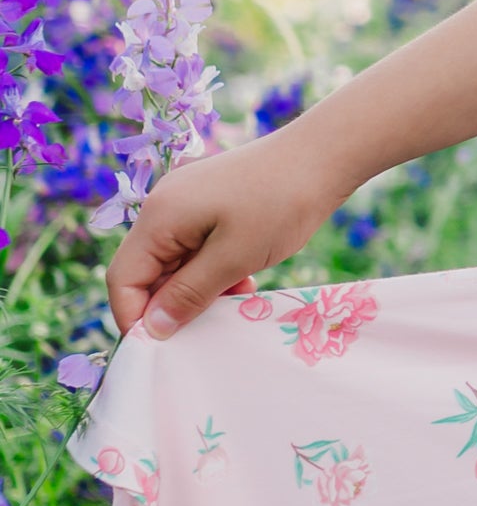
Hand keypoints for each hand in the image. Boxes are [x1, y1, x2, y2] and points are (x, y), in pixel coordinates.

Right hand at [105, 130, 349, 341]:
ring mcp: (186, 203)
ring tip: (237, 300)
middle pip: (148, 271)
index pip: (123, 278)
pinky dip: (214, 270)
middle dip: (173, 303)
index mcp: (158, 217)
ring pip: (176, 263)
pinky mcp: (210, 204)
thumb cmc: (281, 204)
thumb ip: (190, 294)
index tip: (160, 349)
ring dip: (199, 289)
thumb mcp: (235, 258)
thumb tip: (153, 329)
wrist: (323, 156)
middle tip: (210, 326)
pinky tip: (244, 279)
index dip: (134, 317)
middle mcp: (163, 207)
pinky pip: (197, 248)